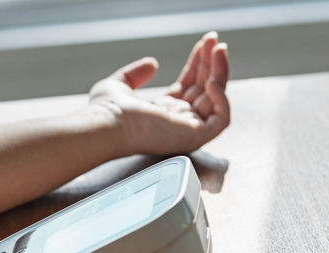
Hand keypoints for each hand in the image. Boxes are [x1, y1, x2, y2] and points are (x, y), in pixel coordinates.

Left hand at [86, 31, 229, 156]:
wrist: (107, 124)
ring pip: (215, 100)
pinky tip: (212, 82)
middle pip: (204, 88)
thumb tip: (152, 63)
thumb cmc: (106, 110)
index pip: (188, 84)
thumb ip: (135, 74)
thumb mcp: (118, 84)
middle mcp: (176, 120)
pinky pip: (221, 120)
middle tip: (215, 40)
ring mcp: (186, 129)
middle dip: (211, 63)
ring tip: (219, 49)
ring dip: (221, 72)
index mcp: (161, 110)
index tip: (203, 43)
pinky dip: (222, 100)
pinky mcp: (194, 136)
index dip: (197, 63)